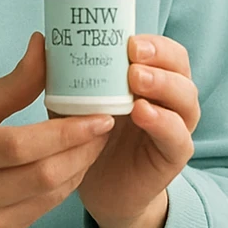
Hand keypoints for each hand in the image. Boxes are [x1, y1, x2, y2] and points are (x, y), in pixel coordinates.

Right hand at [0, 32, 114, 227]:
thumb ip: (9, 85)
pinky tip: (71, 166)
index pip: (20, 145)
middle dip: (82, 150)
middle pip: (40, 174)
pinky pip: (39, 213)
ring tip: (93, 143)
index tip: (98, 115)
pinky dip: (62, 188)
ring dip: (78, 169)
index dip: (65, 131)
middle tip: (104, 126)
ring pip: (47, 197)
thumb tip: (44, 47)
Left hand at [74, 34, 199, 227]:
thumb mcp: (73, 102)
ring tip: (137, 81)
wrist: (100, 189)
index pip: (163, 49)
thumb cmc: (89, 137)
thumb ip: (64, 74)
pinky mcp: (173, 156)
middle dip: (160, 56)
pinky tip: (143, 113)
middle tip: (133, 54)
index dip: (151, 41)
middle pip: (180, 66)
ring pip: (186, 98)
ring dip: (164, 84)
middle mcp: (168, 98)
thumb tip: (40, 39)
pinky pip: (179, 137)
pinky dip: (164, 123)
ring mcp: (175, 126)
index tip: (128, 39)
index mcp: (149, 77)